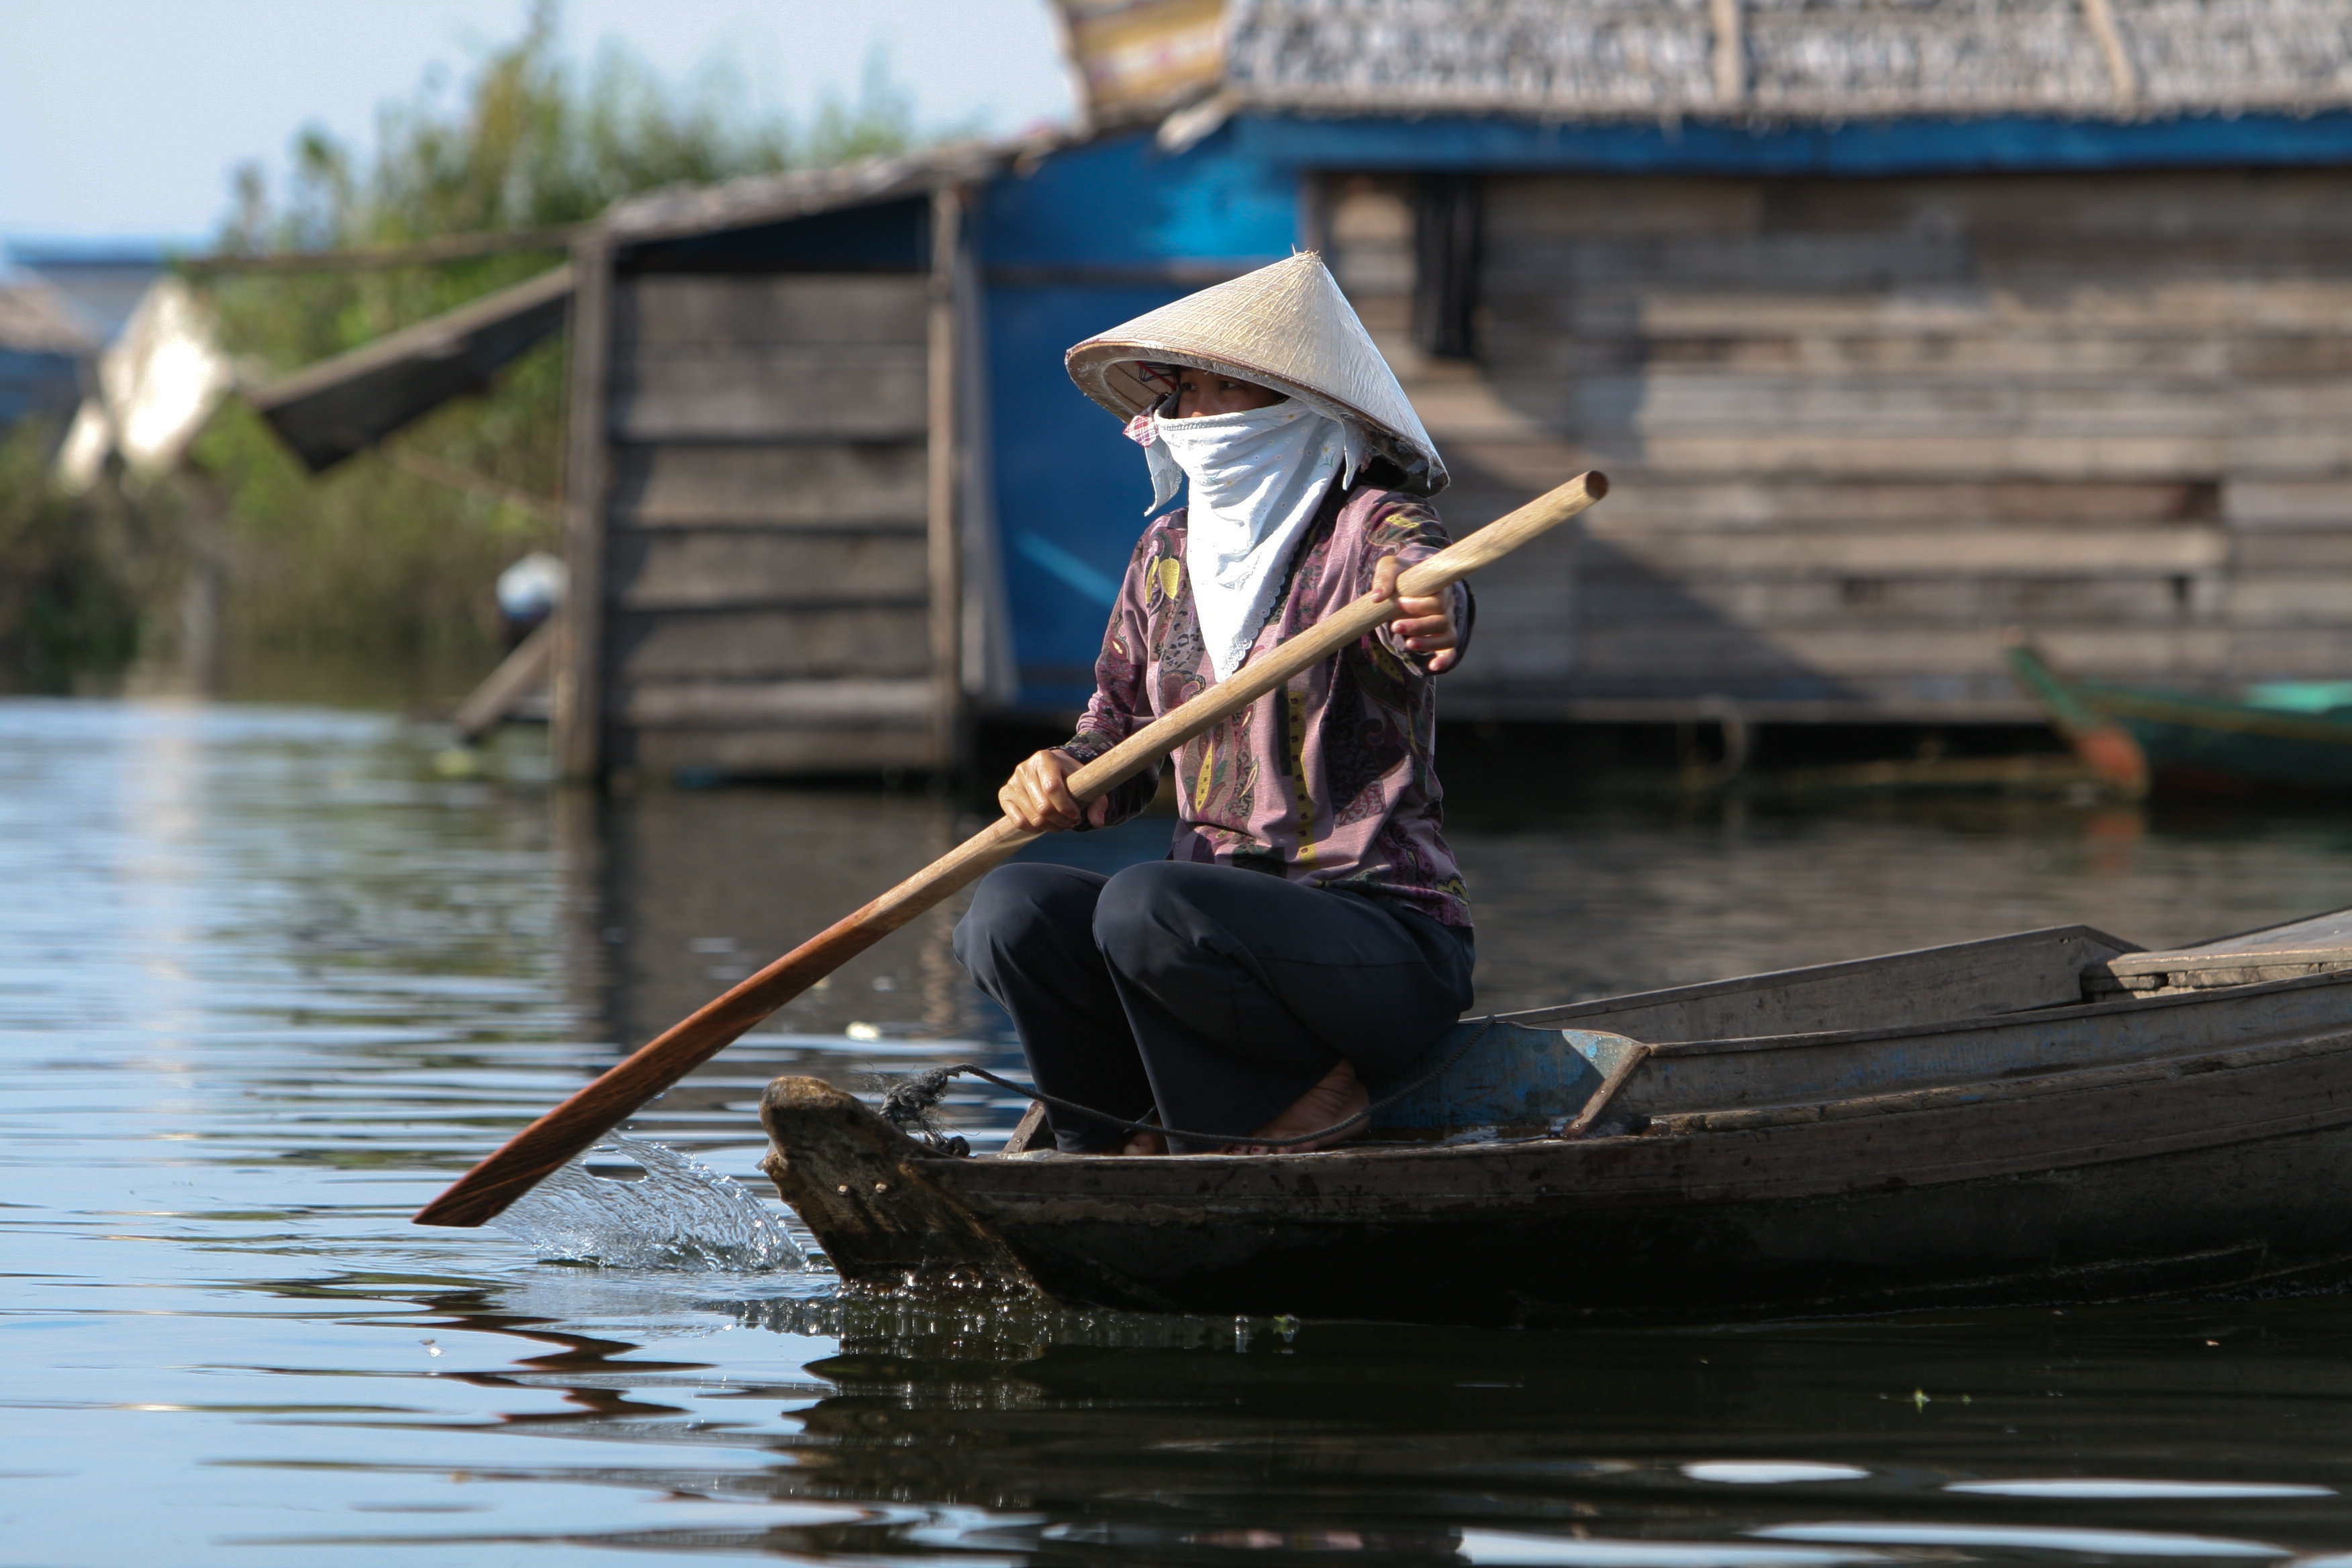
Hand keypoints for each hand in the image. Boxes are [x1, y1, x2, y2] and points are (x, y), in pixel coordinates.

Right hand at [999, 748, 1108, 832]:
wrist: (1050, 769)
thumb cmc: (1071, 777)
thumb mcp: (1087, 784)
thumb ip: (1097, 802)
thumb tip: (1098, 821)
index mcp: (1045, 759)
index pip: (1052, 788)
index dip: (1066, 806)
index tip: (1076, 816)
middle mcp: (1025, 768)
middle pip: (1043, 807)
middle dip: (1061, 820)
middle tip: (1071, 822)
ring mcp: (1012, 782)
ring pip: (1033, 818)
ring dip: (1051, 827)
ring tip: (1061, 824)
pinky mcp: (1004, 795)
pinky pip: (1018, 822)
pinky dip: (1034, 829)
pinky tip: (1045, 824)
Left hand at [1372, 554, 1461, 673]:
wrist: (1407, 586)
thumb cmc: (1402, 576)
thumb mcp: (1391, 567)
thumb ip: (1384, 576)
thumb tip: (1378, 597)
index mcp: (1438, 589)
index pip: (1437, 600)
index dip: (1419, 605)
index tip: (1398, 603)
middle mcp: (1447, 607)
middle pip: (1441, 620)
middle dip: (1417, 626)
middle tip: (1394, 626)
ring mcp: (1446, 623)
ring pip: (1447, 637)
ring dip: (1428, 643)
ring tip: (1407, 644)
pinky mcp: (1442, 638)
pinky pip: (1450, 652)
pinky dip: (1444, 660)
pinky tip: (1432, 667)